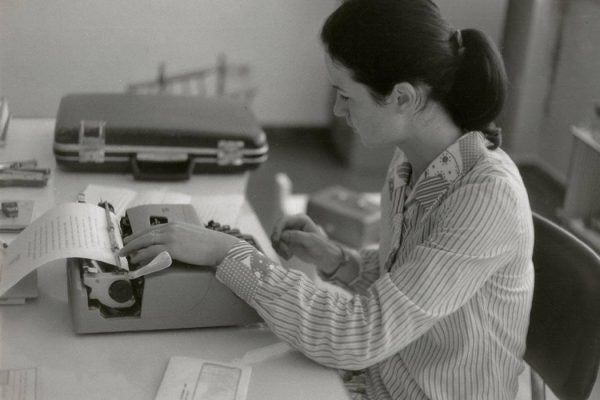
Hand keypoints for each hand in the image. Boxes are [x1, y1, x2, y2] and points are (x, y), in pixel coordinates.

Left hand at [119, 222, 238, 267]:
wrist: (220, 247)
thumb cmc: (210, 245)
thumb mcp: (193, 237)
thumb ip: (181, 239)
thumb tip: (174, 248)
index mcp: (175, 225)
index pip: (151, 229)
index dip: (138, 236)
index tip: (130, 241)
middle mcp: (170, 228)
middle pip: (144, 235)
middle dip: (130, 242)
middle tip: (121, 249)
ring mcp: (170, 237)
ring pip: (144, 242)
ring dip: (132, 249)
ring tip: (124, 256)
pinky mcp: (172, 248)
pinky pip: (151, 252)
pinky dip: (141, 256)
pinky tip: (136, 261)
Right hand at [271, 214, 340, 272]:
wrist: (323, 257)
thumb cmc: (321, 246)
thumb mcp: (311, 240)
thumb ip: (297, 236)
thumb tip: (283, 234)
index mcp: (300, 219)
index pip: (284, 220)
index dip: (278, 228)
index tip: (276, 239)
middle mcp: (292, 225)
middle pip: (277, 229)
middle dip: (278, 240)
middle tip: (285, 250)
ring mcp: (288, 234)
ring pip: (275, 238)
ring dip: (279, 248)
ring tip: (289, 255)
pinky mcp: (286, 242)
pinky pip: (277, 246)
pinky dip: (280, 252)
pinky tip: (289, 256)